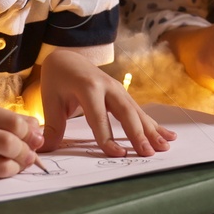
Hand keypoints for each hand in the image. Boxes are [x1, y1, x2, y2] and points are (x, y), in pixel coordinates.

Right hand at [0, 100, 43, 179]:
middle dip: (26, 150)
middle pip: (8, 144)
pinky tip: (7, 167)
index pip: (12, 123)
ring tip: (21, 161)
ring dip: (18, 166)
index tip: (35, 135)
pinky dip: (4, 173)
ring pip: (1, 167)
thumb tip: (37, 130)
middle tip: (32, 152)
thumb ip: (8, 119)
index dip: (29, 131)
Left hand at [37, 50, 175, 156]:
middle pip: (125, 113)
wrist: (68, 58)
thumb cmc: (58, 80)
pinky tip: (168, 136)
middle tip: (148, 153)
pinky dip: (154, 125)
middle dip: (138, 134)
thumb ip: (52, 126)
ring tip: (165, 146)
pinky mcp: (124, 95)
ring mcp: (119, 90)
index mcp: (87, 87)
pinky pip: (140, 112)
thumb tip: (45, 150)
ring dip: (152, 130)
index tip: (118, 154)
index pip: (98, 117)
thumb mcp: (50, 100)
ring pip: (137, 112)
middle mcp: (107, 87)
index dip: (108, 138)